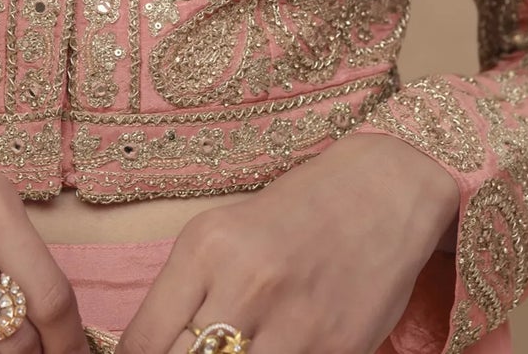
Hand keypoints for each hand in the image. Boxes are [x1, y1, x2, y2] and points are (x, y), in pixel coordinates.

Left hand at [115, 133, 460, 353]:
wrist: (383, 189)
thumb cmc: (296, 211)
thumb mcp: (226, 233)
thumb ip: (189, 292)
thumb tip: (153, 351)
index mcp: (206, 246)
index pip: (144, 341)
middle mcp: (245, 282)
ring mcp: (293, 321)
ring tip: (233, 353)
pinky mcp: (336, 349)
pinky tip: (276, 350)